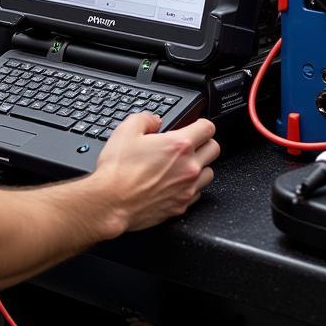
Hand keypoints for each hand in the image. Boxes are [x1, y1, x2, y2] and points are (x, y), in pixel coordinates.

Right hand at [94, 114, 219, 231]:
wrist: (111, 202)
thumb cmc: (118, 170)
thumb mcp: (126, 130)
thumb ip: (145, 118)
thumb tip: (155, 120)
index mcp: (179, 145)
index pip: (208, 128)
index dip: (200, 123)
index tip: (194, 125)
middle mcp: (189, 167)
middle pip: (214, 149)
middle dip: (204, 143)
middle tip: (189, 143)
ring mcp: (187, 189)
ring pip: (209, 172)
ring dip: (200, 166)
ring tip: (182, 164)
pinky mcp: (181, 206)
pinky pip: (197, 193)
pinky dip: (190, 186)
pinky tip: (175, 183)